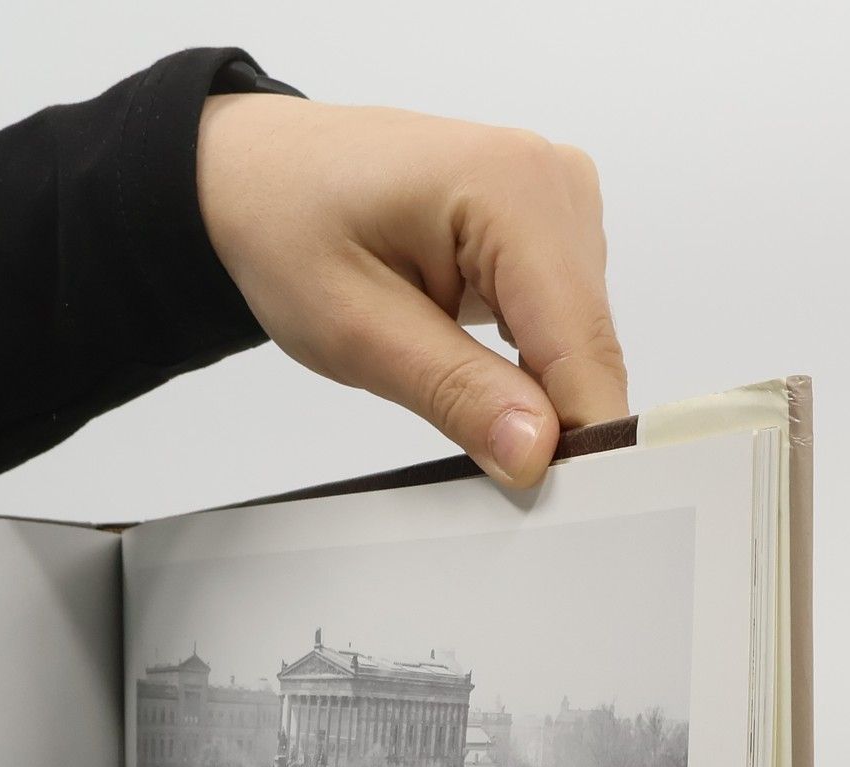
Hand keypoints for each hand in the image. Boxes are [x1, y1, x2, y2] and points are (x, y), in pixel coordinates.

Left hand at [197, 94, 627, 486]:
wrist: (262, 177)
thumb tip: (537, 449)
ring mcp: (560, 199)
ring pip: (577, 341)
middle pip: (588, 346)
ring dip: (527, 388)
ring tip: (436, 374)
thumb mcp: (357, 330)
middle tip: (472, 457)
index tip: (562, 506)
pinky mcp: (548, 226)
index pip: (580, 343)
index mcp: (515, 189)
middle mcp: (556, 182)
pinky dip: (520, 361)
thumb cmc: (290, 230)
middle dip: (547, 417)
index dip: (578, 435)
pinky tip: (459, 355)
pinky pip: (558, 322)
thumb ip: (456, 392)